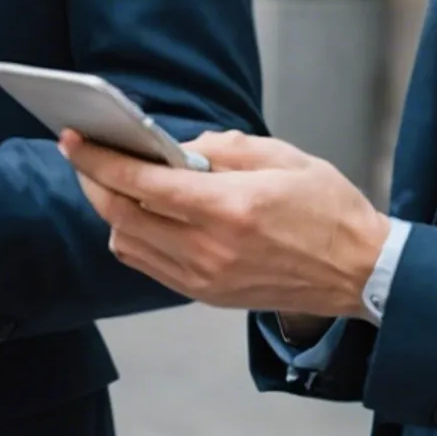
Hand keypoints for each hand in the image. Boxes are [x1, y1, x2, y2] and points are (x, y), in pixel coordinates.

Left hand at [61, 130, 389, 319]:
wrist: (361, 273)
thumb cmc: (330, 210)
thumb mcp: (284, 157)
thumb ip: (224, 147)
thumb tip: (178, 147)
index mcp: (229, 208)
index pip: (142, 183)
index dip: (100, 159)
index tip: (75, 139)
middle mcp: (210, 249)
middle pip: (121, 215)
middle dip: (93, 181)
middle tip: (84, 155)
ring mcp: (206, 278)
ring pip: (127, 243)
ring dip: (111, 211)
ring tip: (114, 181)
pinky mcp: (208, 295)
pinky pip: (149, 265)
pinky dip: (133, 236)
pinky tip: (143, 214)